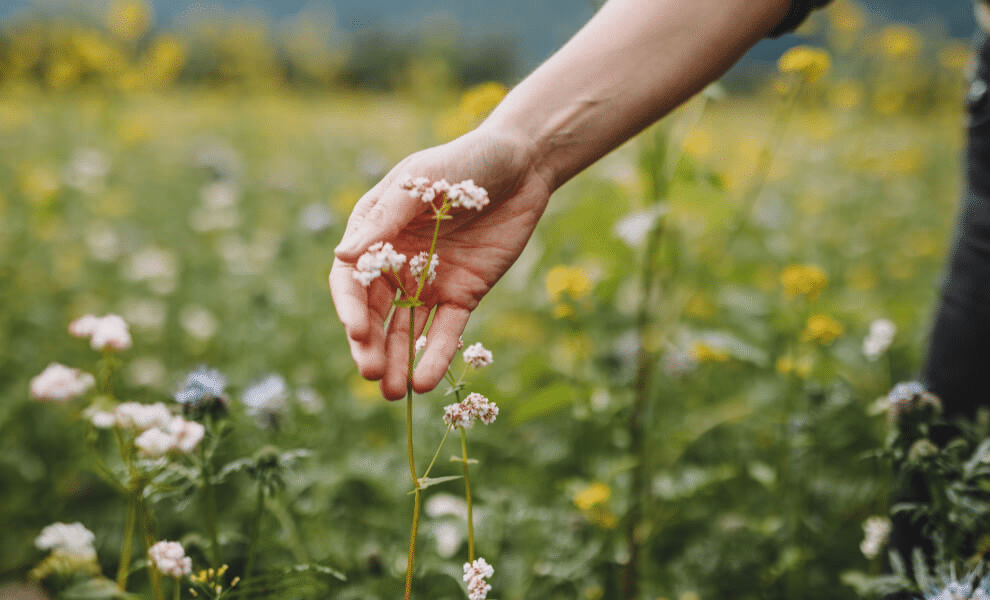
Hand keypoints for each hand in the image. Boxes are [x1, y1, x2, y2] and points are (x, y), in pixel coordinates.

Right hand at [330, 126, 551, 399]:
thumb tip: (343, 256)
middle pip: (375, 313)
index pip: (352, 279)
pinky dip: (435, 355)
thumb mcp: (422, 181)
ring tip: (393, 393)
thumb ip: (387, 219)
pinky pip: (445, 330)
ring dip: (397, 361)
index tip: (356, 332)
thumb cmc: (465, 161)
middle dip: (371, 346)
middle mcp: (396, 263)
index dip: (351, 308)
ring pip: (406, 330)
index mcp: (376, 233)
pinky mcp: (463, 294)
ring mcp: (429, 282)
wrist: (522, 164)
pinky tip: (426, 381)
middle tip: (371, 374)